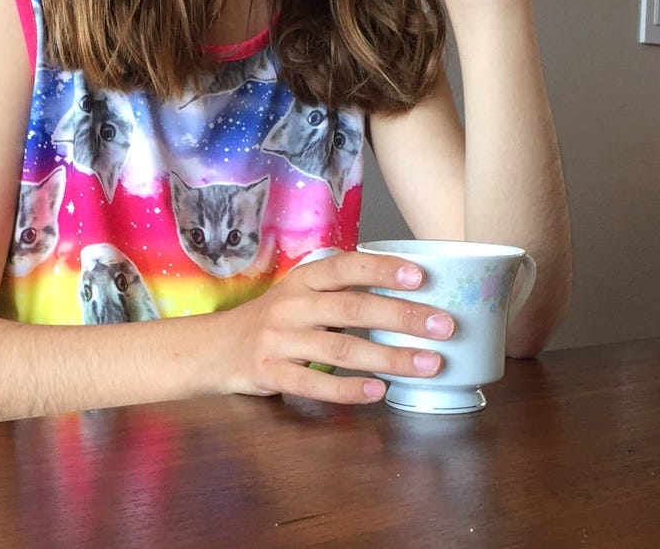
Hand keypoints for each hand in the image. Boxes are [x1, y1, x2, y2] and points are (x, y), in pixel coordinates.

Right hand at [218, 251, 454, 404]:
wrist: (216, 347)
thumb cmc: (275, 320)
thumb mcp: (302, 294)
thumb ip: (343, 292)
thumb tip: (410, 294)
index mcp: (304, 279)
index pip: (347, 267)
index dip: (383, 269)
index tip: (421, 277)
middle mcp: (292, 305)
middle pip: (353, 308)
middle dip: (402, 317)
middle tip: (443, 327)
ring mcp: (280, 340)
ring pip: (340, 349)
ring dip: (389, 358)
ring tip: (428, 364)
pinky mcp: (270, 373)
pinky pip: (314, 384)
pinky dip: (348, 390)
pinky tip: (379, 392)